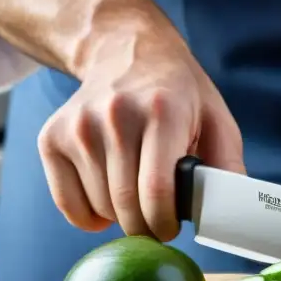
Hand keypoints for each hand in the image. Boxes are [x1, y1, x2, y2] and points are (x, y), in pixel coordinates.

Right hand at [37, 25, 243, 240]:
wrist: (125, 51)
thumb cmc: (178, 94)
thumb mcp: (216, 118)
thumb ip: (227, 165)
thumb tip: (228, 213)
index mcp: (163, 112)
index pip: (157, 191)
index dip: (166, 223)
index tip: (172, 228)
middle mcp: (115, 116)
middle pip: (126, 205)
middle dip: (146, 228)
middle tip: (157, 222)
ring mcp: (78, 127)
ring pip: (100, 207)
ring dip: (121, 217)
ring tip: (136, 196)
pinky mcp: (51, 138)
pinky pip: (67, 204)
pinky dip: (89, 216)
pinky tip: (107, 198)